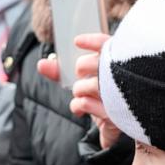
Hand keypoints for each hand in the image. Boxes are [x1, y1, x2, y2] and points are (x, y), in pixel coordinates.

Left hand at [65, 33, 121, 148]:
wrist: (116, 123)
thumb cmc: (100, 96)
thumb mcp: (81, 82)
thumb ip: (61, 72)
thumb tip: (41, 64)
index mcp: (119, 64)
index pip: (108, 45)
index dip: (92, 41)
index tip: (77, 42)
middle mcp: (123, 77)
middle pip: (90, 65)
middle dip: (79, 71)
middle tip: (82, 79)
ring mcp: (120, 96)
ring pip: (85, 85)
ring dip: (78, 91)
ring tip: (83, 96)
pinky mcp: (115, 113)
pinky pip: (85, 102)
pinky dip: (77, 105)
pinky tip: (81, 108)